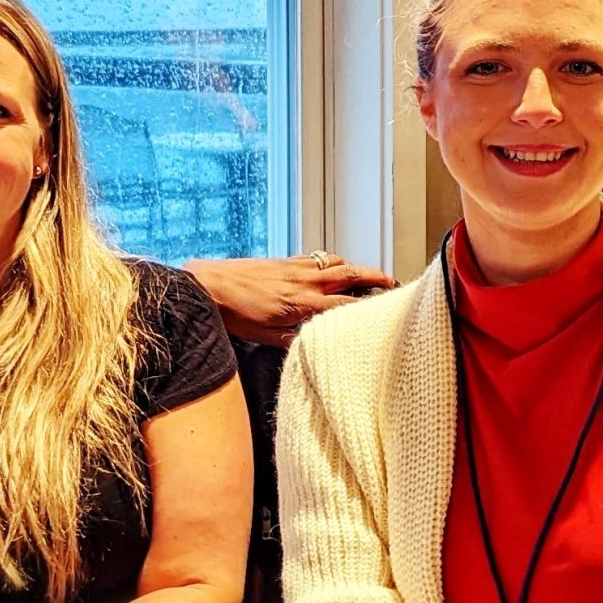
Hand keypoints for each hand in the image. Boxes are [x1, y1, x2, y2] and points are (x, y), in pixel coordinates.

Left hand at [186, 254, 397, 348]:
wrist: (210, 285)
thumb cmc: (234, 313)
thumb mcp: (266, 336)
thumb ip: (293, 339)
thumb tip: (311, 344)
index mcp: (302, 303)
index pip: (345, 305)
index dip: (367, 307)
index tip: (383, 311)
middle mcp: (304, 281)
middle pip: (350, 275)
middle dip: (375, 277)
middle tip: (392, 282)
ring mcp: (296, 267)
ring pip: (336, 262)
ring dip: (357, 267)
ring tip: (370, 274)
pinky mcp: (286, 260)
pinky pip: (318, 258)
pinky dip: (333, 261)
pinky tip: (334, 267)